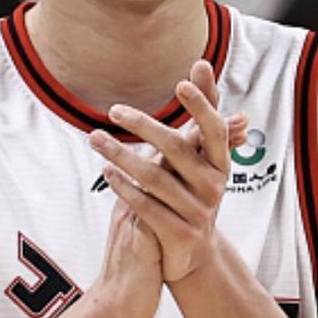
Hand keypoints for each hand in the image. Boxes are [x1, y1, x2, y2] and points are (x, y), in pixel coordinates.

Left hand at [89, 61, 235, 283]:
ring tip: (95, 139)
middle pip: (177, 149)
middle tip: (113, 109)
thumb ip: (199, 112)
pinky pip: (147, 208)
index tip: (181, 84)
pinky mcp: (181, 236)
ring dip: (121, 155)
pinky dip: (124, 189)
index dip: (202, 106)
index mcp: (221, 164)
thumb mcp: (198, 157)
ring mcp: (200, 213)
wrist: (191, 257)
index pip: (214, 129)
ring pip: (155, 178)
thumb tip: (201, 61)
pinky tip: (107, 173)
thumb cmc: (190, 194)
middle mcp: (215, 187)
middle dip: (144, 126)